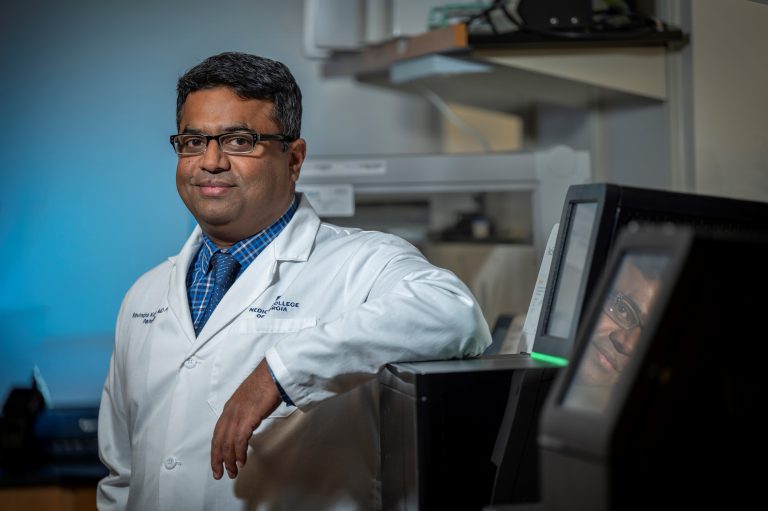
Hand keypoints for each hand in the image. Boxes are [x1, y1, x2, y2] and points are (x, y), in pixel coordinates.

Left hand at [210, 359, 280, 479]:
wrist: (273, 374)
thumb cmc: (265, 384)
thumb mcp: (249, 400)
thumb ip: (246, 413)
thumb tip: (249, 425)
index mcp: (229, 409)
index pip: (217, 434)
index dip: (215, 450)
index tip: (217, 462)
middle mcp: (230, 413)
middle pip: (218, 441)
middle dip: (217, 460)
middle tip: (219, 474)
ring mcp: (238, 415)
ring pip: (228, 443)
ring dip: (229, 460)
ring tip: (232, 472)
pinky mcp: (248, 418)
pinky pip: (240, 440)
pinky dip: (239, 453)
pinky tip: (241, 462)